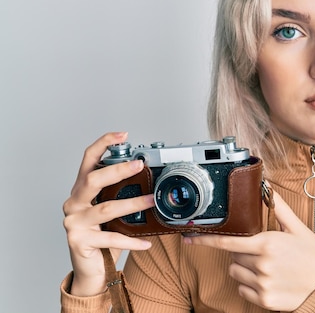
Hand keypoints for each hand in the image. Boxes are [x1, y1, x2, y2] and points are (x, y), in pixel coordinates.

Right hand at [62, 132, 154, 295]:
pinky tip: (147, 242)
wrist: (92, 269)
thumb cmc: (104, 236)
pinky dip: (132, 240)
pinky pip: (111, 237)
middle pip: (93, 180)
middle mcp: (73, 203)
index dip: (103, 144)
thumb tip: (151, 180)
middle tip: (139, 165)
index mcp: (81, 190)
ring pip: (106, 208)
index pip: (88, 160)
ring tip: (151, 202)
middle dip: (117, 170)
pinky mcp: (79, 241)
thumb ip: (120, 194)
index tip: (123, 135)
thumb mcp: (111, 211)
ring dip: (132, 204)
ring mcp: (73, 222)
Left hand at [183, 191, 314, 310]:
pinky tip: (268, 280)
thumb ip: (278, 209)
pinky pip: (242, 289)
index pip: (229, 241)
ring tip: (267, 267)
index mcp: (267, 244)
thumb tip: (267, 188)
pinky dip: (250, 285)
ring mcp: (262, 283)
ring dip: (245, 269)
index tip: (189, 238)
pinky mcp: (264, 299)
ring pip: (236, 273)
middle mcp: (262, 264)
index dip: (206, 240)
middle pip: (234, 256)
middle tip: (264, 253)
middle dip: (244, 253)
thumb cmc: (313, 255)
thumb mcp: (298, 229)